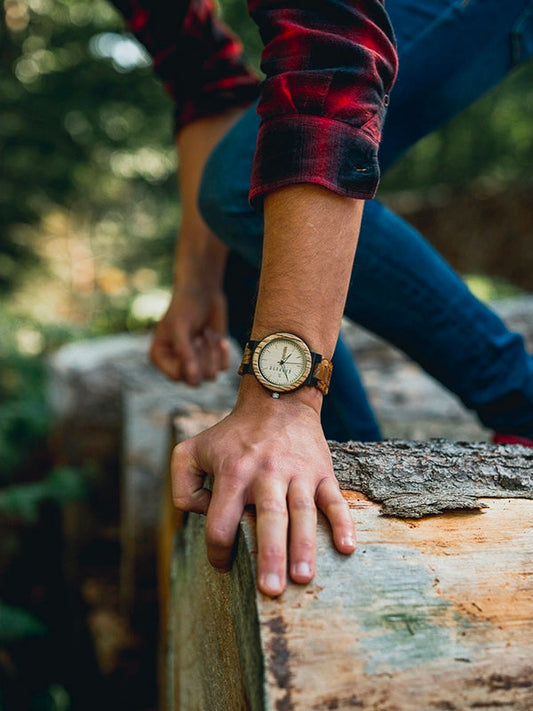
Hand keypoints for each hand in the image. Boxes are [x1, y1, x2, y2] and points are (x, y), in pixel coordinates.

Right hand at [150, 280, 230, 385]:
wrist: (204, 291)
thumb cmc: (186, 306)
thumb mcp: (180, 327)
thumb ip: (184, 352)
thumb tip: (193, 378)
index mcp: (161, 357)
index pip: (177, 377)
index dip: (189, 363)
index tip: (194, 340)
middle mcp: (177, 363)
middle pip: (195, 381)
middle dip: (202, 357)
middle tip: (200, 335)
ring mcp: (197, 362)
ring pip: (211, 376)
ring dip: (212, 353)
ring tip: (206, 334)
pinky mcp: (214, 358)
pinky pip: (224, 367)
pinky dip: (223, 352)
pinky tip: (218, 337)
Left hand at [171, 379, 355, 595]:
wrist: (278, 400)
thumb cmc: (232, 434)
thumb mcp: (192, 450)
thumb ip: (183, 486)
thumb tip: (205, 516)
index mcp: (233, 473)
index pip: (221, 521)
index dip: (218, 550)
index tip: (223, 566)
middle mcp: (267, 473)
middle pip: (269, 518)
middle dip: (270, 556)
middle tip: (270, 591)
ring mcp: (298, 473)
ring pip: (302, 512)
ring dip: (304, 546)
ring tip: (304, 578)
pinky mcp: (321, 471)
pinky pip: (334, 499)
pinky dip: (342, 523)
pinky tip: (346, 548)